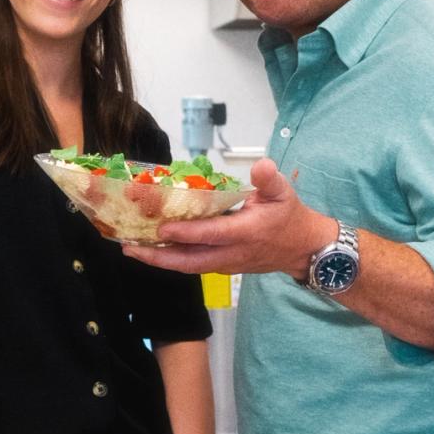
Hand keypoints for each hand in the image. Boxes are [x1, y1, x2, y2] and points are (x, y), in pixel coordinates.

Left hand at [124, 158, 336, 277]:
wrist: (303, 249)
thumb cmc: (290, 217)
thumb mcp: (284, 193)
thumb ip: (270, 179)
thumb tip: (261, 165)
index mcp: (246, 232)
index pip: (212, 235)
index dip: (187, 232)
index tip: (162, 226)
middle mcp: (232, 253)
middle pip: (190, 261)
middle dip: (158, 256)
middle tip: (130, 247)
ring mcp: (226, 263)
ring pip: (189, 266)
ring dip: (160, 260)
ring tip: (132, 248)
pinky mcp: (222, 267)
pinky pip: (193, 265)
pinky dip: (171, 260)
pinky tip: (153, 249)